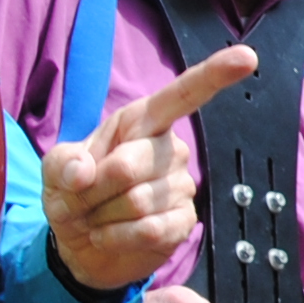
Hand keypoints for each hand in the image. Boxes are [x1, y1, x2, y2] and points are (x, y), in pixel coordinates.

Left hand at [44, 46, 251, 295]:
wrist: (80, 245)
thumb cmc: (74, 193)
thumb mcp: (56, 170)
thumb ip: (64, 163)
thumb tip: (85, 172)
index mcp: (142, 121)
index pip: (182, 95)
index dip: (215, 75)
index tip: (247, 57)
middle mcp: (169, 149)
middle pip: (131, 165)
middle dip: (94, 189)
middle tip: (81, 200)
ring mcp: (181, 186)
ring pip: (138, 202)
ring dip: (102, 216)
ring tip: (96, 217)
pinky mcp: (184, 222)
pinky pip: (151, 229)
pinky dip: (118, 237)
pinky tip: (109, 235)